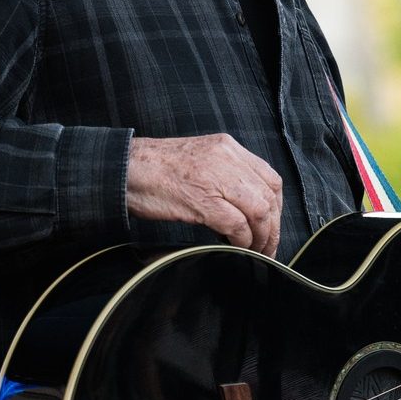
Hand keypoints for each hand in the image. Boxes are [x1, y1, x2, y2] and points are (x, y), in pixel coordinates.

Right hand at [126, 134, 282, 255]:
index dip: (276, 206)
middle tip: (269, 246)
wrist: (123, 168)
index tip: (272, 225)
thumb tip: (244, 206)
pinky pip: (236, 224)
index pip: (270, 177)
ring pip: (259, 210)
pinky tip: (238, 248)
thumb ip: (224, 174)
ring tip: (257, 252)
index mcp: (228, 147)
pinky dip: (242, 240)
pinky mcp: (202, 200)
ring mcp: (215, 178)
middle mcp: (227, 158)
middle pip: (270, 196)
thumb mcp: (199, 160)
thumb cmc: (155, 169)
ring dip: (262, 237)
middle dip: (274, 226)